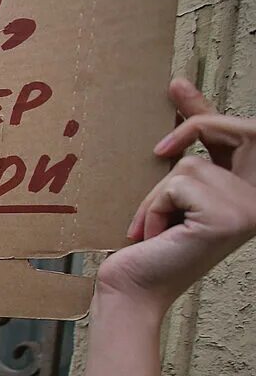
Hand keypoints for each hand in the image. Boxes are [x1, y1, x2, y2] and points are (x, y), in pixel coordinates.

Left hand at [103, 78, 255, 311]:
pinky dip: (155, 205)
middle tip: (157, 151)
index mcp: (248, 194)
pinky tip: (156, 234)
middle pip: (232, 133)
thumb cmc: (145, 247)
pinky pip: (178, 182)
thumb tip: (178, 86)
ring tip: (155, 228)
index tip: (175, 85)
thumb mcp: (169, 192)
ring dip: (157, 194)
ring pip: (189, 164)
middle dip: (190, 130)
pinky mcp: (228, 216)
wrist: (131, 290)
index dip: (205, 109)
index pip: (238, 136)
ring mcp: (249, 209)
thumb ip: (183, 150)